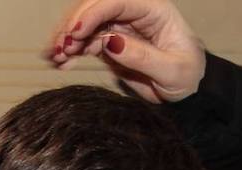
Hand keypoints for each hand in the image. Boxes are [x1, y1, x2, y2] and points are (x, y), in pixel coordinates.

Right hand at [48, 0, 205, 103]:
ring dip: (67, 38)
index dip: (93, 14)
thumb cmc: (186, 76)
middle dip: (75, 25)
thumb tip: (110, 42)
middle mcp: (134, 14)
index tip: (76, 34)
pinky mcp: (110, 44)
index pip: (118, 2)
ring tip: (55, 57)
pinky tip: (60, 62)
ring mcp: (120, 28)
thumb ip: (142, 57)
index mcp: (153, 11)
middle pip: (96, 8)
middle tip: (61, 48)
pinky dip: (70, 51)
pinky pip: (85, 42)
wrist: (185, 89)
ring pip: (86, 24)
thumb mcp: (171, 70)